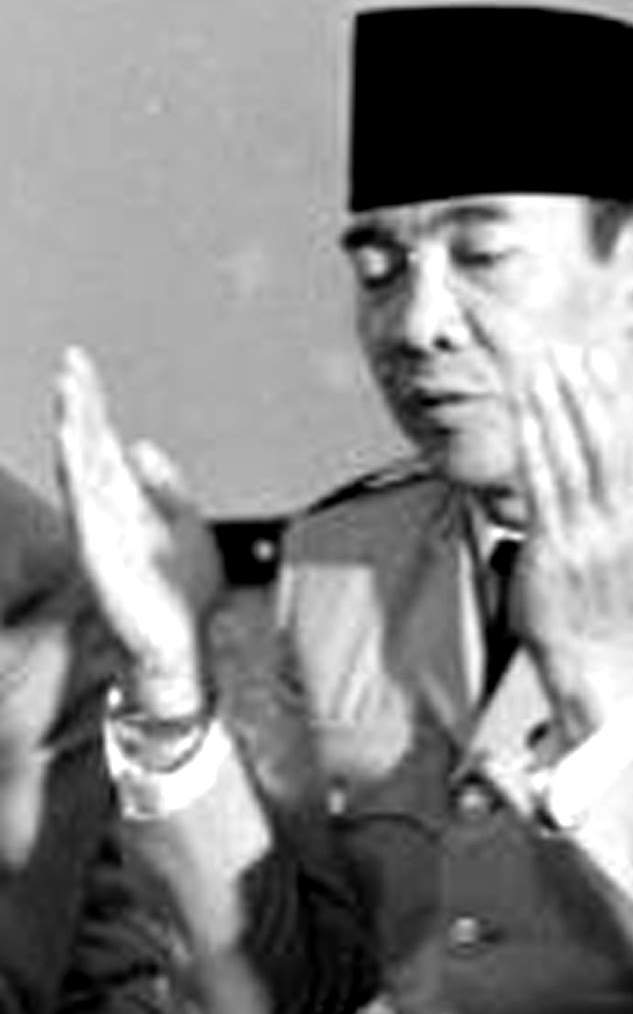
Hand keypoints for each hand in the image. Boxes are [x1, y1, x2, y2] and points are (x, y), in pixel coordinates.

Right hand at [54, 347, 222, 714]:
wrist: (180, 651)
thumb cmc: (178, 602)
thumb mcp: (184, 529)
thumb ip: (164, 486)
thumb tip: (141, 446)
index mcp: (126, 505)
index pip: (102, 445)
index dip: (91, 405)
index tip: (79, 364)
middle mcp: (109, 514)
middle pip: (89, 449)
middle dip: (79, 406)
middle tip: (70, 362)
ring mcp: (102, 532)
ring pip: (83, 469)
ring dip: (74, 426)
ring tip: (67, 387)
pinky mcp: (100, 552)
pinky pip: (83, 505)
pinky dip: (76, 471)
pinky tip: (69, 442)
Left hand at [510, 344, 632, 737]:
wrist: (596, 654)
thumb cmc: (615, 589)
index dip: (614, 394)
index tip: (599, 354)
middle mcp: (625, 518)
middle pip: (606, 440)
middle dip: (585, 393)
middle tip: (566, 351)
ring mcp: (590, 534)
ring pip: (573, 458)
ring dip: (555, 411)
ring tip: (539, 371)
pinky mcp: (555, 549)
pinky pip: (544, 488)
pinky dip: (534, 450)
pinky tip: (523, 421)